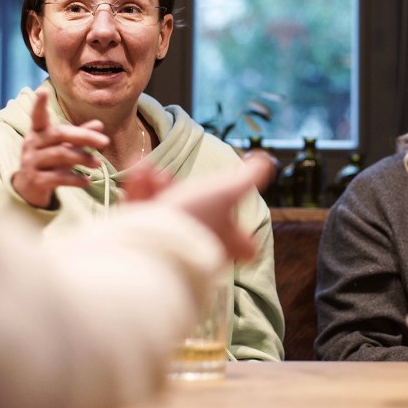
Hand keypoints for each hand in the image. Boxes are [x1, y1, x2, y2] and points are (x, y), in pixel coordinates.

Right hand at [11, 89, 107, 207]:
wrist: (29, 189)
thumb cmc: (49, 162)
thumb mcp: (63, 147)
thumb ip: (79, 136)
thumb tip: (100, 124)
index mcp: (38, 132)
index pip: (37, 116)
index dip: (39, 105)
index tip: (42, 91)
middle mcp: (32, 144)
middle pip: (59, 134)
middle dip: (84, 136)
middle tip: (105, 141)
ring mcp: (31, 162)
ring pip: (60, 155)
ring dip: (83, 158)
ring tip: (99, 163)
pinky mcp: (35, 181)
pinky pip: (58, 178)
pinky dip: (75, 179)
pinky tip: (87, 181)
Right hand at [122, 152, 275, 261]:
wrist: (151, 242)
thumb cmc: (196, 217)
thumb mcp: (227, 189)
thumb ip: (250, 175)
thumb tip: (268, 160)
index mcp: (226, 242)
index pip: (245, 247)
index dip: (245, 238)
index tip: (244, 232)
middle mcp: (200, 248)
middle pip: (200, 221)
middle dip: (186, 191)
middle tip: (175, 179)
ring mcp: (171, 246)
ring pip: (169, 213)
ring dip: (159, 186)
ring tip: (154, 172)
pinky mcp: (143, 241)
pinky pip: (144, 214)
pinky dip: (141, 191)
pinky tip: (140, 172)